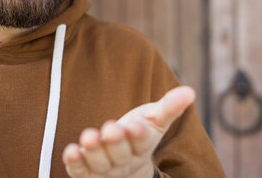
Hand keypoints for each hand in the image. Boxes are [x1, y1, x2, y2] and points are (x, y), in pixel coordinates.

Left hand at [62, 86, 195, 177]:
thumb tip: (190, 91)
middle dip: (115, 142)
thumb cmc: (137, 136)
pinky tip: (71, 151)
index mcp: (141, 146)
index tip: (136, 126)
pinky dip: (75, 162)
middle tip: (110, 130)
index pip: (142, 141)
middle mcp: (123, 160)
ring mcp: (104, 169)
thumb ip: (169, 107)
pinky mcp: (85, 173)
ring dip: (93, 151)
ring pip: (99, 163)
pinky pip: (80, 171)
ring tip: (89, 137)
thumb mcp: (154, 121)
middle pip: (120, 152)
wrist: (124, 168)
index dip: (139, 135)